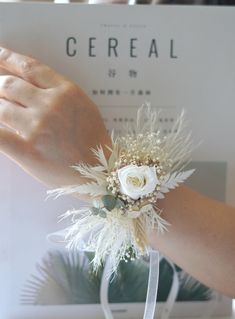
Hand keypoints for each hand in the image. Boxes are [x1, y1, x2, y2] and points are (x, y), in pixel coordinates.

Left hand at [0, 47, 111, 195]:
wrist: (100, 170)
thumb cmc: (93, 140)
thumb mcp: (83, 106)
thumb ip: (58, 93)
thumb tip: (29, 86)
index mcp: (66, 92)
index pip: (29, 67)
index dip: (8, 58)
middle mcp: (51, 105)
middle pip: (9, 84)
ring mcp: (38, 127)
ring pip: (0, 106)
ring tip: (2, 110)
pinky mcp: (28, 150)